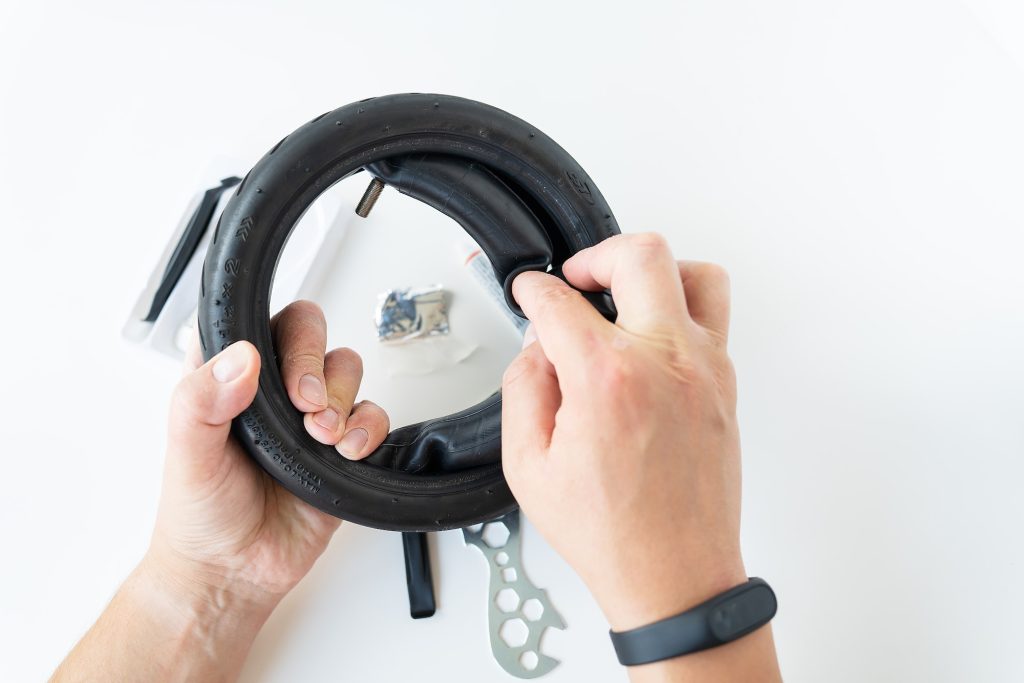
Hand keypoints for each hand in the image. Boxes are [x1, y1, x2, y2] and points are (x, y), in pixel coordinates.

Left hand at [149, 300, 389, 610]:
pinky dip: (370, 428)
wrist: (233, 573)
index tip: (276, 376)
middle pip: (313, 336)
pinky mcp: (342, 449)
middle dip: (317, 367)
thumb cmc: (200, 515)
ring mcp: (309, 418)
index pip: (259, 320)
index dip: (277, 334)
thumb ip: (201, 401)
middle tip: (306, 406)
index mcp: (227, 377)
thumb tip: (240, 359)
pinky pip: (373, 415)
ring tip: (323, 437)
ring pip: (348, 370)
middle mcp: (272, 391)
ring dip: (343, 399)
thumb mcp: (187, 455)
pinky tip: (348, 452)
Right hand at [501, 233, 752, 632]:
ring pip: (696, 273)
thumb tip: (538, 346)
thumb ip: (525, 387)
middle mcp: (664, 361)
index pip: (560, 301)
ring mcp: (705, 369)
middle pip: (640, 256)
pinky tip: (649, 336)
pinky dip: (679, 308)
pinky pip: (712, 317)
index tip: (528, 294)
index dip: (533, 291)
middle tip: (576, 279)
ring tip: (623, 296)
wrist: (676, 576)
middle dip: (596, 256)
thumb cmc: (611, 532)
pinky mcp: (725, 384)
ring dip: (653, 272)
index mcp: (607, 379)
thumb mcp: (528, 465)